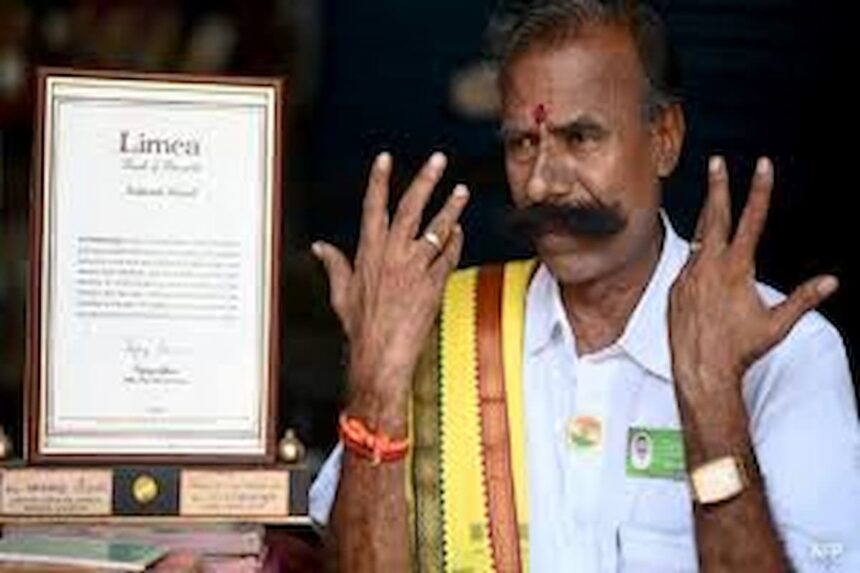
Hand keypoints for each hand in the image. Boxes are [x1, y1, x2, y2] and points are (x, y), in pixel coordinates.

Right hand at [313, 152, 468, 428]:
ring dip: (451, 208)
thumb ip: (334, 265)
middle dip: (425, 181)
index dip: (378, 181)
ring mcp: (414, 269)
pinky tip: (460, 232)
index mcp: (368, 253)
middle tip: (438, 160)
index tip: (385, 158)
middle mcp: (391, 256)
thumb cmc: (359, 327)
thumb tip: (319, 247)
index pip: (372, 208)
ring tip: (462, 190)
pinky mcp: (433, 285)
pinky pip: (448, 257)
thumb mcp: (341, 293)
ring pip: (437, 229)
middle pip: (410, 209)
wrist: (380, 356)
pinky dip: (455, 243)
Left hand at [668, 156, 837, 437]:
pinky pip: (689, 263)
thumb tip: (832, 281)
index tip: (762, 165)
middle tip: (716, 161)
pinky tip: (705, 259)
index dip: (760, 190)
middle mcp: (709, 266)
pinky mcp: (675, 287)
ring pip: (699, 237)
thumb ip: (803, 299)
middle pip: (714, 216)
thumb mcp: (776, 324)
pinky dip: (698, 255)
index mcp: (736, 268)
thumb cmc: (740, 349)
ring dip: (707, 217)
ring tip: (712, 198)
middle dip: (718, 186)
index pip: (752, 220)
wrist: (701, 369)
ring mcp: (689, 275)